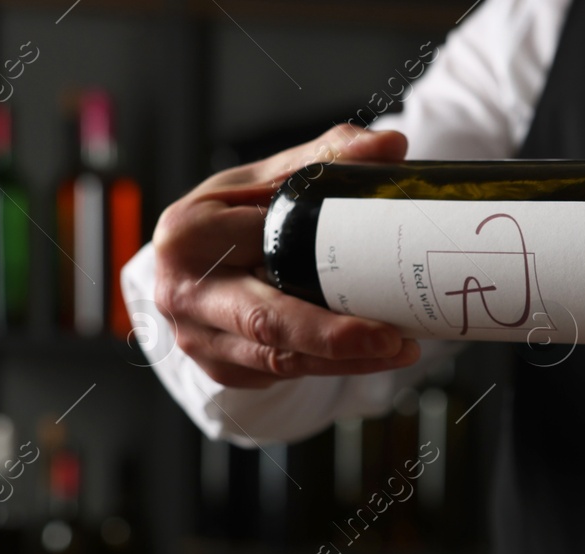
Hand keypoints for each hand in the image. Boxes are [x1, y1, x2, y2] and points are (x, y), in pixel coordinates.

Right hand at [153, 124, 420, 388]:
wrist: (195, 263)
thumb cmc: (236, 217)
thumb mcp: (271, 179)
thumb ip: (327, 159)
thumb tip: (392, 147)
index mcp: (189, 234)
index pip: (265, 246)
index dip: (322, 260)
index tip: (383, 269)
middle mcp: (183, 292)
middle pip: (267, 323)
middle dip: (335, 338)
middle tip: (395, 340)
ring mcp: (198, 338)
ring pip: (281, 360)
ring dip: (346, 362)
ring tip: (400, 350)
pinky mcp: (222, 368)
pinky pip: (282, 375)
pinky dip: (329, 368)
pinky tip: (369, 358)